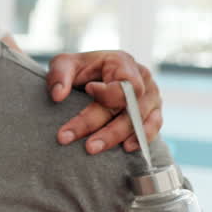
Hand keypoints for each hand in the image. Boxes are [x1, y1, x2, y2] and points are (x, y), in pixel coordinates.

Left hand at [47, 50, 162, 153]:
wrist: (92, 77)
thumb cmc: (79, 70)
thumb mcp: (64, 64)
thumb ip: (59, 75)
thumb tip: (58, 96)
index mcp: (122, 62)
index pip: (124, 82)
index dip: (107, 91)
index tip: (87, 90)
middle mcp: (142, 78)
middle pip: (127, 105)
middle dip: (99, 124)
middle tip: (73, 138)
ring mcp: (151, 96)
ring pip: (137, 120)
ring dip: (114, 136)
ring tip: (91, 149)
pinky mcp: (153, 112)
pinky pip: (153, 127)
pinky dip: (141, 138)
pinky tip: (125, 148)